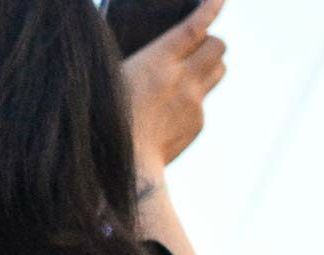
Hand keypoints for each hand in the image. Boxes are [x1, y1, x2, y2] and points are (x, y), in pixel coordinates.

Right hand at [122, 0, 228, 166]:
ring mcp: (194, 102)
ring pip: (219, 69)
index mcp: (157, 62)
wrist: (126, 168)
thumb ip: (139, 63)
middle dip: (211, 40)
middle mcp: (183, 79)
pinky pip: (203, 101)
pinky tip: (169, 112)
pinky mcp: (197, 123)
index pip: (195, 27)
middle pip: (218, 46)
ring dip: (209, 63)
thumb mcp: (111, 82)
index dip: (210, 8)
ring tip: (190, 70)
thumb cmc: (104, 122)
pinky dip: (193, 99)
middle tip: (197, 44)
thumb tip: (152, 54)